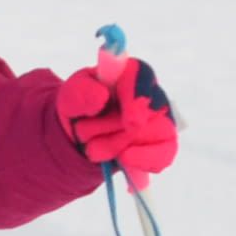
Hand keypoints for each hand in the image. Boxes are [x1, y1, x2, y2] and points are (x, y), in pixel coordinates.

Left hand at [55, 53, 177, 179]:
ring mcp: (161, 121)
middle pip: (143, 114)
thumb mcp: (72, 94)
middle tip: (82, 132)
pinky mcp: (163, 146)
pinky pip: (162, 156)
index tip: (131, 122)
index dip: (138, 99)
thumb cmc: (82, 106)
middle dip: (108, 128)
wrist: (83, 134)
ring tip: (91, 144)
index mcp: (131, 73)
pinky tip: (123, 160)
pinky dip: (140, 161)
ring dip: (111, 146)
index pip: (142, 78)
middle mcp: (152, 94)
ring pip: (145, 137)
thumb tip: (102, 97)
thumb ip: (81, 92)